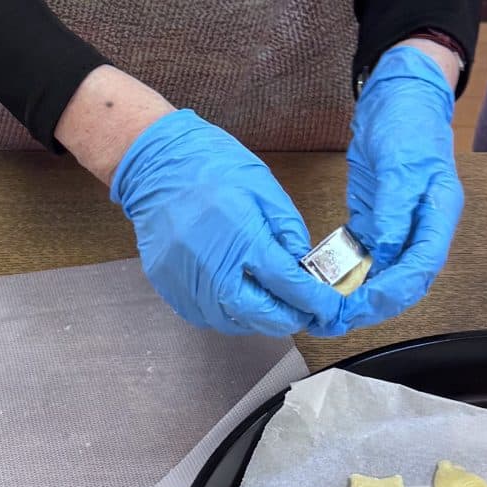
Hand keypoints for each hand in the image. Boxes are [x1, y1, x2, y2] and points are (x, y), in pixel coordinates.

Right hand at [110, 108, 346, 338]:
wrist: (156, 165)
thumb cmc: (209, 167)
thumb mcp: (264, 189)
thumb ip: (288, 231)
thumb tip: (305, 265)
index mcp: (242, 238)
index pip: (289, 285)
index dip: (315, 301)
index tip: (329, 308)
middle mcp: (212, 266)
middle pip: (260, 315)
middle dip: (289, 318)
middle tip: (303, 311)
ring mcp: (186, 280)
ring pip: (232, 322)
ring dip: (258, 319)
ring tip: (270, 302)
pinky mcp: (169, 286)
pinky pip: (205, 315)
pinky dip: (227, 312)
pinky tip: (236, 294)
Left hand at [339, 43, 463, 329]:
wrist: (400, 94)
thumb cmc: (408, 120)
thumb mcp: (399, 162)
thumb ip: (393, 208)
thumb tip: (385, 250)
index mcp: (439, 213)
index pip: (422, 267)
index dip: (392, 292)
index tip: (361, 305)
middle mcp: (424, 226)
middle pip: (406, 280)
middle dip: (374, 303)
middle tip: (337, 316)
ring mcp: (403, 225)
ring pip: (387, 274)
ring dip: (360, 294)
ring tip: (329, 310)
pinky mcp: (380, 219)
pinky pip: (369, 256)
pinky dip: (351, 272)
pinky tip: (329, 284)